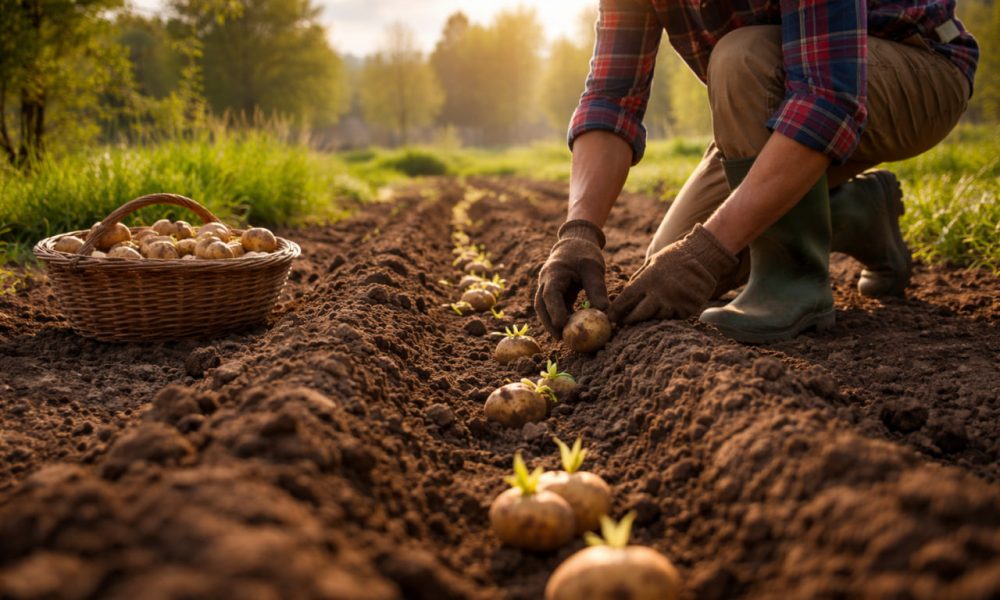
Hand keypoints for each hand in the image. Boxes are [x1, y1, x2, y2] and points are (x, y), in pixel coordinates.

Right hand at [534, 220, 609, 338]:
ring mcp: (547, 287)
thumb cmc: (585, 255)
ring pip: (544, 308)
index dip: (554, 311)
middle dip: (549, 323)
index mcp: (554, 272)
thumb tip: (605, 312)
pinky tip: (571, 328)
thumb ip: (597, 289)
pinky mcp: (554, 293)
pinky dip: (560, 318)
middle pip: (541, 305)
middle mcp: (546, 281)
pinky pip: (553, 307)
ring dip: (552, 323)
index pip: (550, 294)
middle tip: (561, 338)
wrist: (575, 243)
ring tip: (566, 338)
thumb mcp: (594, 269)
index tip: (562, 325)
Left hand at [609, 224, 737, 324]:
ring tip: (645, 316)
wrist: (704, 257)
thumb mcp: (652, 263)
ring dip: (648, 319)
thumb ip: (638, 280)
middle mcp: (660, 294)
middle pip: (638, 315)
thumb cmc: (674, 257)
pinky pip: (672, 318)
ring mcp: (675, 303)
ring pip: (655, 319)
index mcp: (648, 280)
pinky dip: (666, 316)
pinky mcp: (687, 310)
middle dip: (629, 320)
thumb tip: (623, 297)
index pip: (626, 299)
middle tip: (624, 322)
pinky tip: (665, 310)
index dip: (616, 310)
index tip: (610, 317)